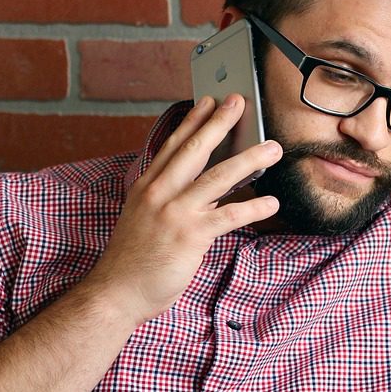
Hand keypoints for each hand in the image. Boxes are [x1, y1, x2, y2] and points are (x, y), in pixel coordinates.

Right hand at [83, 95, 281, 325]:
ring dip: (249, 160)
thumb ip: (174, 200)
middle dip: (219, 123)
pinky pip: (229, 216)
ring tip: (272, 148)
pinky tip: (272, 202)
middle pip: (194, 150)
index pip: (173, 145)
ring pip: (217, 178)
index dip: (192, 121)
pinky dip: (253, 207)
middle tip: (239, 101)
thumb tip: (208, 190)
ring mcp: (174, 213)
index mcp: (148, 186)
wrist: (118, 291)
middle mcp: (159, 193)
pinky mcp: (190, 236)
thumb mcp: (147, 219)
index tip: (208, 100)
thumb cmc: (135, 259)